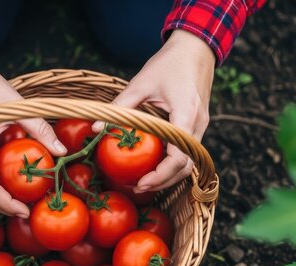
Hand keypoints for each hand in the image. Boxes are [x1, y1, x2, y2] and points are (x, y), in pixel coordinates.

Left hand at [94, 30, 214, 192]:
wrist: (195, 48)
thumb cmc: (168, 63)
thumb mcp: (140, 83)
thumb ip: (119, 108)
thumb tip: (94, 128)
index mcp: (186, 113)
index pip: (179, 156)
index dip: (161, 175)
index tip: (141, 183)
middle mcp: (198, 124)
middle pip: (187, 166)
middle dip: (164, 181)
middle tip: (139, 187)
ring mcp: (201, 125)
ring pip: (190, 162)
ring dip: (169, 175)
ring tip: (145, 182)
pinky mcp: (198, 125)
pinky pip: (188, 151)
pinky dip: (173, 164)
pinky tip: (155, 166)